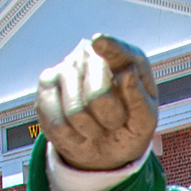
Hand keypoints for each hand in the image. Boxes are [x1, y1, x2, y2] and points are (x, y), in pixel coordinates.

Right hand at [36, 35, 159, 172]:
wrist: (103, 148)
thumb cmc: (128, 128)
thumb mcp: (144, 121)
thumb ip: (140, 98)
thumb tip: (127, 71)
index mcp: (124, 60)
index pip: (116, 52)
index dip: (109, 47)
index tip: (99, 43)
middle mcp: (92, 57)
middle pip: (98, 94)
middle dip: (109, 118)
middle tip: (114, 123)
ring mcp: (67, 68)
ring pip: (75, 111)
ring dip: (90, 130)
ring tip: (96, 127)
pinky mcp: (46, 86)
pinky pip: (57, 121)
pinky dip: (71, 136)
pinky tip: (78, 131)